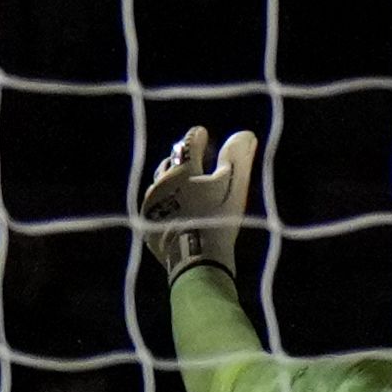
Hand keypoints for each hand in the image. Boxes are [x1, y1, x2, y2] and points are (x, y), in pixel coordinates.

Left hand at [140, 124, 258, 278]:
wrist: (196, 259)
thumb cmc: (218, 219)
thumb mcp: (234, 186)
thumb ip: (238, 157)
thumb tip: (244, 134)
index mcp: (182, 170)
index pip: (188, 143)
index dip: (197, 136)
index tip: (201, 133)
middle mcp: (161, 182)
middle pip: (172, 162)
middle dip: (183, 157)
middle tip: (194, 158)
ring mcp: (151, 204)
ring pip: (160, 183)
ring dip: (171, 179)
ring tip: (183, 183)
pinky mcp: (147, 223)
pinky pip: (156, 205)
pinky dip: (166, 201)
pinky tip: (176, 207)